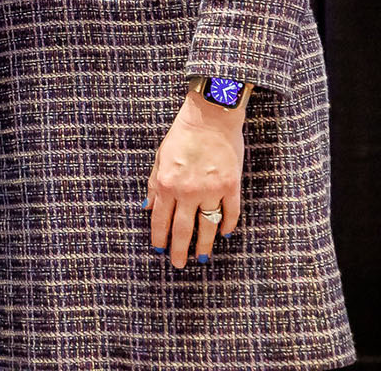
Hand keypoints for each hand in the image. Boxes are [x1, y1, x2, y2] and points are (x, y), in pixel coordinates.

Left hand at [146, 94, 244, 268]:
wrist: (210, 116)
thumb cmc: (182, 135)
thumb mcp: (160, 158)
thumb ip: (154, 185)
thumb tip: (148, 208)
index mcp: (167, 184)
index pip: (161, 219)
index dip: (159, 237)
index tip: (159, 249)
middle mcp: (188, 191)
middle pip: (183, 229)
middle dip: (179, 249)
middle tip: (178, 265)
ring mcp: (212, 190)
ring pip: (208, 226)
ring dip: (205, 244)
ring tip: (202, 257)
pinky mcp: (232, 186)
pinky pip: (230, 213)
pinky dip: (228, 225)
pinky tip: (224, 234)